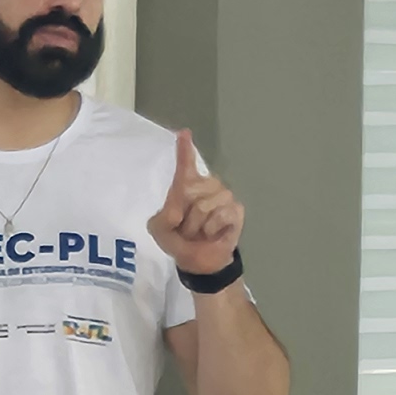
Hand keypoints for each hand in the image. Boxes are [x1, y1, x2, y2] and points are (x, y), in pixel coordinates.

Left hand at [146, 129, 243, 274]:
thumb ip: (163, 217)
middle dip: (184, 215)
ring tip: (200, 232)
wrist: (198, 261)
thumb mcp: (159, 230)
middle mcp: (206, 186)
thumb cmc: (178, 240)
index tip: (183, 133)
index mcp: (185, 186)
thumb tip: (177, 211)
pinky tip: (214, 233)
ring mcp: (223, 196)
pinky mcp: (236, 210)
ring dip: (198, 226)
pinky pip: (221, 215)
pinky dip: (213, 229)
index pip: (185, 164)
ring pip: (205, 205)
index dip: (184, 149)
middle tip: (187, 228)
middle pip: (191, 190)